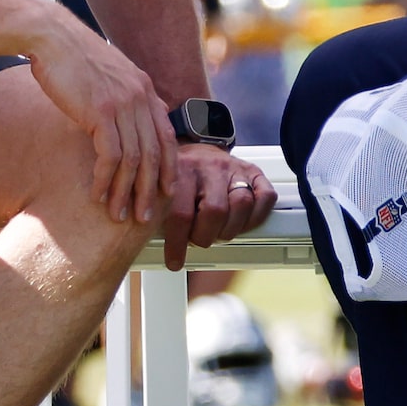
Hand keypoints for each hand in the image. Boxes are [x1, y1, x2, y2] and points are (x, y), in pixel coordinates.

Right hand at [27, 16, 175, 224]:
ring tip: (118, 215)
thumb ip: (121, 97)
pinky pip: (110, 155)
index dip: (167, 166)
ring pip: (134, 159)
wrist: (50, 35)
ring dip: (125, 192)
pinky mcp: (101, 110)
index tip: (165, 190)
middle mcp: (140, 96)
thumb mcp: (106, 75)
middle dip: (149, 189)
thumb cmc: (70, 56)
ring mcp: (123, 103)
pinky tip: (97, 195)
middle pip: (154, 153)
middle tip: (143, 216)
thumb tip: (123, 122)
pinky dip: (105, 179)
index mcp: (144, 88)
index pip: (166, 135)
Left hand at [161, 143, 279, 271]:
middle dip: (205, 236)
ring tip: (217, 233)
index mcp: (181, 170)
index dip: (178, 243)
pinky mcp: (253, 171)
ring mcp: (233, 167)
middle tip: (199, 240)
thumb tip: (142, 240)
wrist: (194, 144)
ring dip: (228, 230)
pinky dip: (256, 217)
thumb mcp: (160, 187)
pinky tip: (240, 223)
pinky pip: (265, 197)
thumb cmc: (177, 174)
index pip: (181, 214)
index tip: (174, 261)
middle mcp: (209, 166)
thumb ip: (156, 210)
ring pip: (241, 205)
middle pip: (215, 211)